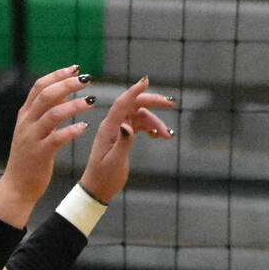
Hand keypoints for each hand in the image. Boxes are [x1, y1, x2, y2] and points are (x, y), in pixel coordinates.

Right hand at [0, 66, 100, 227]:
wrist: (17, 186)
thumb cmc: (29, 157)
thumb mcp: (34, 130)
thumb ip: (45, 111)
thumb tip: (63, 91)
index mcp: (25, 115)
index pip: (40, 86)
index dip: (58, 75)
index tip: (76, 69)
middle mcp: (26, 123)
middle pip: (47, 95)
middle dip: (68, 84)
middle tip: (87, 80)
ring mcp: (32, 138)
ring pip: (53, 114)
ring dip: (74, 105)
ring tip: (91, 101)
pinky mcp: (40, 154)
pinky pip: (57, 138)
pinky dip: (72, 130)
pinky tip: (85, 126)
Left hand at [79, 77, 176, 203]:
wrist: (97, 189)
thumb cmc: (104, 177)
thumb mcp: (114, 162)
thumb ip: (123, 143)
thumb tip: (128, 126)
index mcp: (108, 128)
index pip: (122, 104)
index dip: (134, 91)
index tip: (146, 80)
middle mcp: (113, 125)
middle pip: (134, 105)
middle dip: (152, 102)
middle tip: (170, 104)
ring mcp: (119, 130)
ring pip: (140, 116)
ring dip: (156, 122)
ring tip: (168, 135)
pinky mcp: (124, 136)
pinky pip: (140, 125)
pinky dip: (152, 128)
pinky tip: (159, 136)